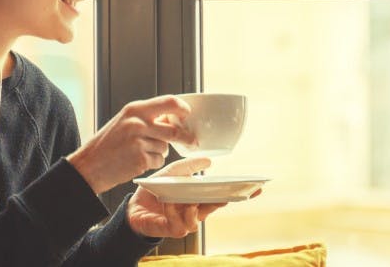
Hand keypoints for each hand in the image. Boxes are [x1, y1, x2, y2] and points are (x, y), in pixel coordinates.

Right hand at [67, 95, 194, 193]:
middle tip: (192, 141)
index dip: (183, 109)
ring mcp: (139, 142)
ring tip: (141, 152)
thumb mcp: (124, 121)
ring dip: (160, 152)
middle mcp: (137, 123)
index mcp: (134, 110)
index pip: (169, 102)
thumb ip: (147, 117)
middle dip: (185, 138)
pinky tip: (138, 161)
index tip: (188, 115)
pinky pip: (158, 160)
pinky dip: (153, 162)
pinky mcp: (140, 159)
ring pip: (166, 147)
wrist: (88, 166)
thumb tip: (172, 118)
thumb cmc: (106, 145)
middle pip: (173, 130)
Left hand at [128, 157, 244, 237]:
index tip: (256, 187)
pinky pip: (180, 225)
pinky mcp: (173, 229)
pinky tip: (168, 204)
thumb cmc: (156, 190)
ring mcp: (185, 221)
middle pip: (216, 208)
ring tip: (187, 200)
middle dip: (223, 201)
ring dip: (191, 209)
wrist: (134, 206)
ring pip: (198, 220)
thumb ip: (190, 166)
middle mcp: (196, 211)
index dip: (239, 192)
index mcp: (199, 197)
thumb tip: (209, 161)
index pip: (223, 195)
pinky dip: (174, 213)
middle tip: (227, 194)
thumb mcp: (173, 172)